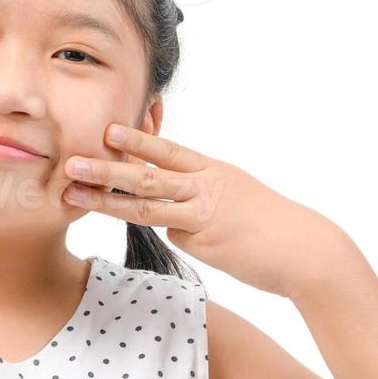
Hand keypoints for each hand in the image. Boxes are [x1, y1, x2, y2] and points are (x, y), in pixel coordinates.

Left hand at [61, 123, 350, 297]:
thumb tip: (171, 220)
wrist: (306, 249)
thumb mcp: (235, 201)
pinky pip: (175, 236)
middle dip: (107, 164)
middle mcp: (205, 184)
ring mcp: (203, 211)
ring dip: (106, 196)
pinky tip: (209, 243)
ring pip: (146, 201)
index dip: (137, 138)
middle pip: (148, 171)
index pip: (168, 150)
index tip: (106, 128)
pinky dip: (175, 237)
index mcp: (213, 170)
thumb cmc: (273, 228)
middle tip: (72, 158)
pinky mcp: (205, 238)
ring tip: (73, 189)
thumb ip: (199, 202)